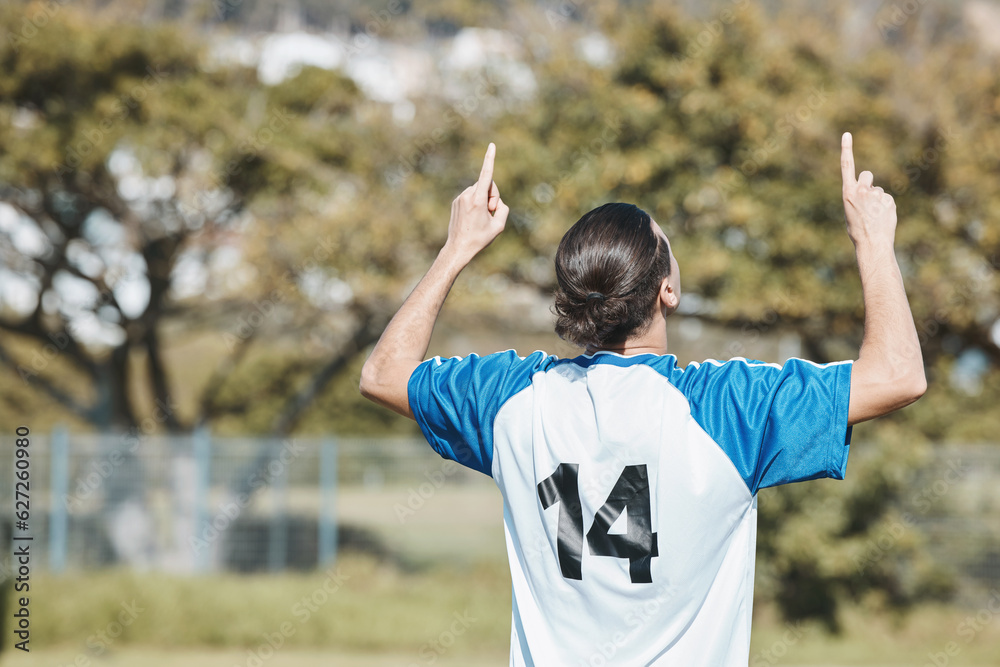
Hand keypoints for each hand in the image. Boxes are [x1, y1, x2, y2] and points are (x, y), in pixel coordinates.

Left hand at [444, 143, 509, 263]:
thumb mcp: (499, 225)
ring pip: (478, 190)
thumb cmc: (479, 239)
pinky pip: (471, 196)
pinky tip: (473, 218)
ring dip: (484, 200)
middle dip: (492, 195)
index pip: (486, 175)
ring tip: (480, 218)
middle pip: (486, 185)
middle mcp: (467, 195)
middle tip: (490, 212)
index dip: (490, 159)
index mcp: (478, 200)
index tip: (491, 145)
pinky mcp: (456, 202)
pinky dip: (476, 203)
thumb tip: (496, 201)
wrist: (458, 248)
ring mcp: (459, 198)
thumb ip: (503, 208)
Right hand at [841, 132, 896, 248]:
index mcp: (848, 193)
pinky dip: (885, 208)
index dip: (846, 150)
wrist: (872, 243)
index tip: (847, 135)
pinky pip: (887, 199)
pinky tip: (882, 218)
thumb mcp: (850, 212)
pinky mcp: (889, 200)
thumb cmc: (857, 231)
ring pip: (878, 191)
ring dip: (877, 200)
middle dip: (868, 183)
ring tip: (874, 216)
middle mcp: (862, 190)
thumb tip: (867, 192)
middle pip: (867, 176)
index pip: (847, 167)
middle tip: (867, 200)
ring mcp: (877, 195)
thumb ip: (856, 197)